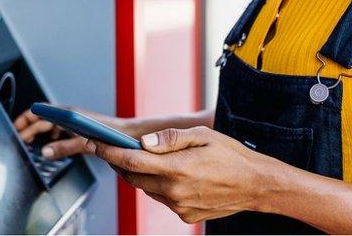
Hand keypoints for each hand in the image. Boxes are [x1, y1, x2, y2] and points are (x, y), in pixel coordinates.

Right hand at [13, 106, 135, 159]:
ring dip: (38, 132)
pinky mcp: (78, 128)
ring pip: (49, 125)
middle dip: (28, 128)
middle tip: (18, 140)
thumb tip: (44, 152)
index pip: (39, 111)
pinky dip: (49, 137)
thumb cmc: (109, 134)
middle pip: (42, 119)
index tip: (15, 128)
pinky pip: (58, 130)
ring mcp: (73, 121)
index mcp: (67, 114)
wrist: (126, 136)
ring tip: (29, 143)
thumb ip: (62, 148)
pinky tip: (49, 145)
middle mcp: (69, 115)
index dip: (25, 118)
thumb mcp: (83, 143)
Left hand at [88, 126, 285, 224]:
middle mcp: (174, 191)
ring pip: (146, 189)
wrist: (257, 185)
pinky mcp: (185, 216)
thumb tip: (143, 143)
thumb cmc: (231, 155)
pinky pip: (162, 199)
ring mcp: (179, 206)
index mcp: (176, 168)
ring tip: (143, 159)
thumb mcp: (201, 135)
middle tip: (114, 148)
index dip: (108, 152)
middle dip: (120, 163)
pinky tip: (169, 175)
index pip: (131, 162)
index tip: (95, 143)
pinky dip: (159, 186)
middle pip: (133, 178)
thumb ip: (169, 139)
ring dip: (140, 175)